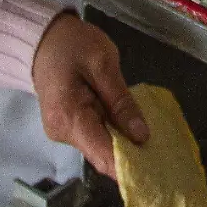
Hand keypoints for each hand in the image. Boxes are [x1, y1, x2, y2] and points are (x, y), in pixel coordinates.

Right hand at [32, 12, 149, 176]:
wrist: (43, 39)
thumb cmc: (73, 45)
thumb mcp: (103, 65)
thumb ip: (121, 102)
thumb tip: (141, 136)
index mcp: (69, 118)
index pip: (103, 155)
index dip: (130, 165)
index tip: (157, 167)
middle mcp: (62, 133)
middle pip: (102, 155)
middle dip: (131, 155)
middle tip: (162, 150)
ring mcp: (63, 131)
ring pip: (99, 147)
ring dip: (124, 144)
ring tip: (152, 138)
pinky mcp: (67, 126)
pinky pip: (94, 136)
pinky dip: (113, 134)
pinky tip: (131, 127)